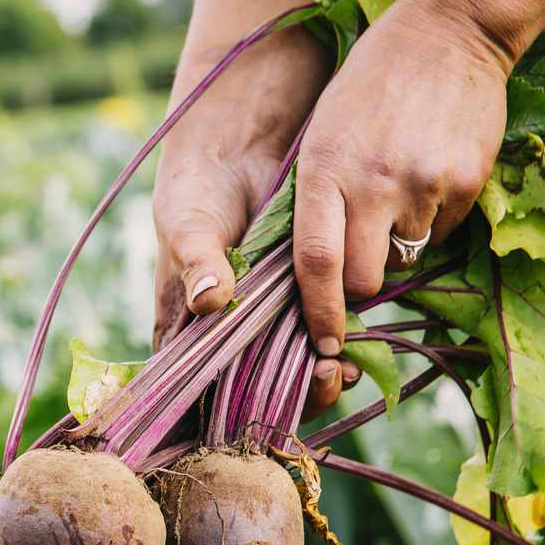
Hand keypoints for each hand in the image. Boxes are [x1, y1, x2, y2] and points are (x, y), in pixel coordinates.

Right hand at [151, 26, 361, 412]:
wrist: (247, 135)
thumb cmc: (199, 181)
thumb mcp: (189, 220)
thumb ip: (197, 260)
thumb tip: (208, 302)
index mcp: (186, 325)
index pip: (198, 387)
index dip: (227, 408)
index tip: (262, 409)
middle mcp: (227, 330)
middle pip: (253, 388)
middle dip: (288, 397)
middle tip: (321, 382)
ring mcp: (267, 314)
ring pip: (290, 367)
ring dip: (317, 378)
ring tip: (340, 371)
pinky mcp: (305, 292)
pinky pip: (321, 330)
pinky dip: (338, 344)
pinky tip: (359, 348)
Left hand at [292, 0, 511, 406]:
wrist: (452, 30)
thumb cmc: (369, 87)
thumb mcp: (321, 134)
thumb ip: (315, 200)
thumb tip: (311, 274)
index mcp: (323, 170)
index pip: (315, 264)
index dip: (318, 314)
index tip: (321, 345)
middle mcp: (372, 182)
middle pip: (362, 279)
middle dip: (358, 286)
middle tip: (359, 262)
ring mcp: (424, 182)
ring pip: (405, 257)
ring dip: (396, 245)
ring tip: (395, 195)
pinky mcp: (469, 180)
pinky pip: (443, 230)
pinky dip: (432, 219)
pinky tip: (427, 175)